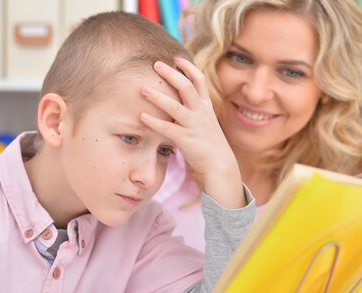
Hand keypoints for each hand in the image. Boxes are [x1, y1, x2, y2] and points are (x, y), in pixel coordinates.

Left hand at [140, 57, 245, 208]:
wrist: (220, 165)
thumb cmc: (209, 143)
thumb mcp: (205, 121)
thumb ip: (195, 109)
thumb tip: (180, 100)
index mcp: (205, 106)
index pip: (199, 80)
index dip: (188, 68)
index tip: (176, 58)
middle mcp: (200, 113)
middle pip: (186, 87)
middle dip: (171, 74)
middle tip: (156, 64)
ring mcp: (193, 125)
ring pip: (175, 106)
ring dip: (158, 97)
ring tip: (143, 89)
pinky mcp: (186, 140)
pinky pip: (168, 129)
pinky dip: (154, 122)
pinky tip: (141, 117)